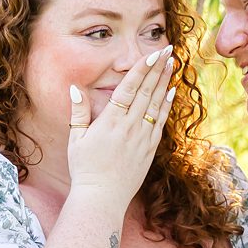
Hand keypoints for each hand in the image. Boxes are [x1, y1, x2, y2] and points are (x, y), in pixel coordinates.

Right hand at [65, 45, 176, 215]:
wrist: (102, 198)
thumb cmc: (84, 168)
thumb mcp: (76, 139)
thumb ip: (78, 112)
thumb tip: (75, 88)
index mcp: (110, 122)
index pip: (129, 88)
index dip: (142, 69)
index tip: (152, 54)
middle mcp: (129, 127)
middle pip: (147, 91)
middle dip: (157, 69)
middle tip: (167, 50)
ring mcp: (142, 137)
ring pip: (156, 104)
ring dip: (165, 82)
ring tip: (172, 64)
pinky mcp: (149, 148)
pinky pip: (160, 121)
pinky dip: (167, 105)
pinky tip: (171, 92)